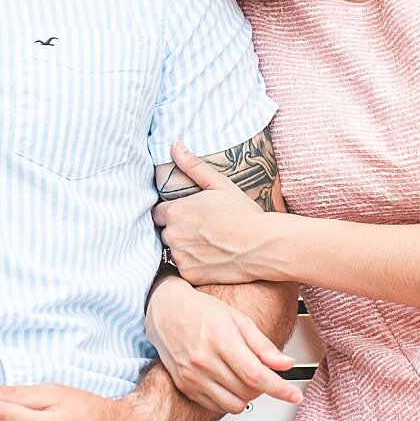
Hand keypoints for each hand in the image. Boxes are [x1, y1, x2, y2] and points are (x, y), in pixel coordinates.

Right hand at [145, 276, 301, 415]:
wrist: (165, 311)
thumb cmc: (202, 311)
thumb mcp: (238, 319)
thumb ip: (263, 345)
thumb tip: (286, 364)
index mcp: (220, 339)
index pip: (256, 375)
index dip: (280, 389)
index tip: (295, 395)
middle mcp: (204, 360)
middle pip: (247, 391)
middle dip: (264, 387)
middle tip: (263, 373)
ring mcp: (192, 376)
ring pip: (233, 404)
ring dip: (247, 396)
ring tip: (244, 377)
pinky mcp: (185, 386)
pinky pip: (216, 406)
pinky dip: (229, 398)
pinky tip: (228, 381)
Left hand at [153, 141, 274, 285]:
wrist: (262, 246)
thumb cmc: (243, 213)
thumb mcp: (219, 185)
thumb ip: (193, 166)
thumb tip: (174, 144)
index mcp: (175, 212)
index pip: (157, 213)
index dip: (171, 213)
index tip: (188, 215)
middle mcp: (173, 236)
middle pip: (164, 233)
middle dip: (177, 230)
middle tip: (201, 229)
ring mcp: (180, 258)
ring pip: (173, 251)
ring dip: (184, 248)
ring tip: (208, 244)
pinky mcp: (189, 275)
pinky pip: (184, 269)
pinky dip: (193, 265)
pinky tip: (211, 258)